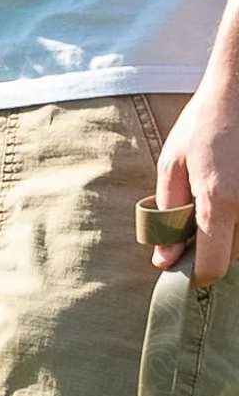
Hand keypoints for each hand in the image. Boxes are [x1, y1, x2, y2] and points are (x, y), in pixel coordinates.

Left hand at [154, 71, 238, 284]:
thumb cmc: (206, 120)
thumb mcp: (172, 166)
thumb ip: (168, 216)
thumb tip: (165, 261)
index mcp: (220, 203)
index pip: (212, 269)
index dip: (196, 276)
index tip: (184, 267)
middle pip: (233, 255)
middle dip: (212, 248)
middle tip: (197, 218)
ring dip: (230, 230)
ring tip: (218, 191)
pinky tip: (232, 184)